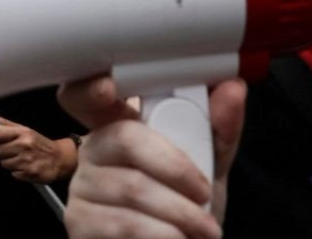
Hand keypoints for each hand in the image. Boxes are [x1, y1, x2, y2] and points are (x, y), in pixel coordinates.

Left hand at [0, 114, 72, 183]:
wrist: (60, 159)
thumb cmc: (40, 144)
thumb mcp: (26, 130)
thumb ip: (6, 124)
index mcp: (23, 133)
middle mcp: (24, 146)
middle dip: (3, 152)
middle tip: (14, 151)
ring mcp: (27, 160)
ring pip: (4, 164)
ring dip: (11, 163)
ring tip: (22, 159)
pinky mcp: (29, 174)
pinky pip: (13, 174)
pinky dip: (18, 172)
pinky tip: (26, 167)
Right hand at [57, 75, 245, 238]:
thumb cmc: (187, 203)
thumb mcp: (208, 165)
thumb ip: (219, 128)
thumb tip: (232, 88)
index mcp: (117, 124)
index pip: (86, 93)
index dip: (90, 88)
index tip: (109, 87)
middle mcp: (92, 151)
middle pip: (126, 139)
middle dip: (176, 168)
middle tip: (204, 192)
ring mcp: (81, 188)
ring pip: (132, 188)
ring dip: (180, 212)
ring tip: (203, 229)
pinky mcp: (79, 224)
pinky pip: (124, 224)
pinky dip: (163, 235)